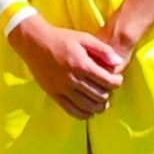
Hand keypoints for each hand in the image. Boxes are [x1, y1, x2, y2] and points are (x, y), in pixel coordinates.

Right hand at [12, 8, 131, 112]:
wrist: (34, 43)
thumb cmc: (61, 38)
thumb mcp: (84, 38)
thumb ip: (103, 50)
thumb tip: (119, 63)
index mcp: (82, 64)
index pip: (108, 81)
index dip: (117, 82)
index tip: (117, 79)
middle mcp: (73, 79)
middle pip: (100, 95)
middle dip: (109, 93)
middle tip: (108, 89)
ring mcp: (62, 89)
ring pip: (88, 106)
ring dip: (99, 106)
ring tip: (102, 101)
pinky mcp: (54, 94)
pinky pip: (72, 111)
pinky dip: (84, 114)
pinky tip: (89, 111)